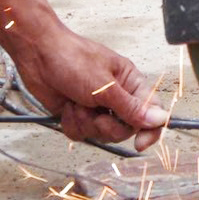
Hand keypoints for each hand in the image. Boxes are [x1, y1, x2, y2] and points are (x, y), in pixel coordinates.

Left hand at [4, 18, 169, 148]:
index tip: (140, 144)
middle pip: (125, 129)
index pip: (152, 111)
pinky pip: (82, 134)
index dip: (150, 130)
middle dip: (107, 126)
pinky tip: (66, 107)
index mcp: (130, 82)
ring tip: (76, 104)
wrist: (37, 54)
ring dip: (86, 123)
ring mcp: (96, 107)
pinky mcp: (78, 115)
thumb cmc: (72, 59)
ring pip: (102, 134)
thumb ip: (132, 107)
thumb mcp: (104, 86)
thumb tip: (160, 119)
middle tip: (96, 114)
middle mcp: (116, 96)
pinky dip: (72, 123)